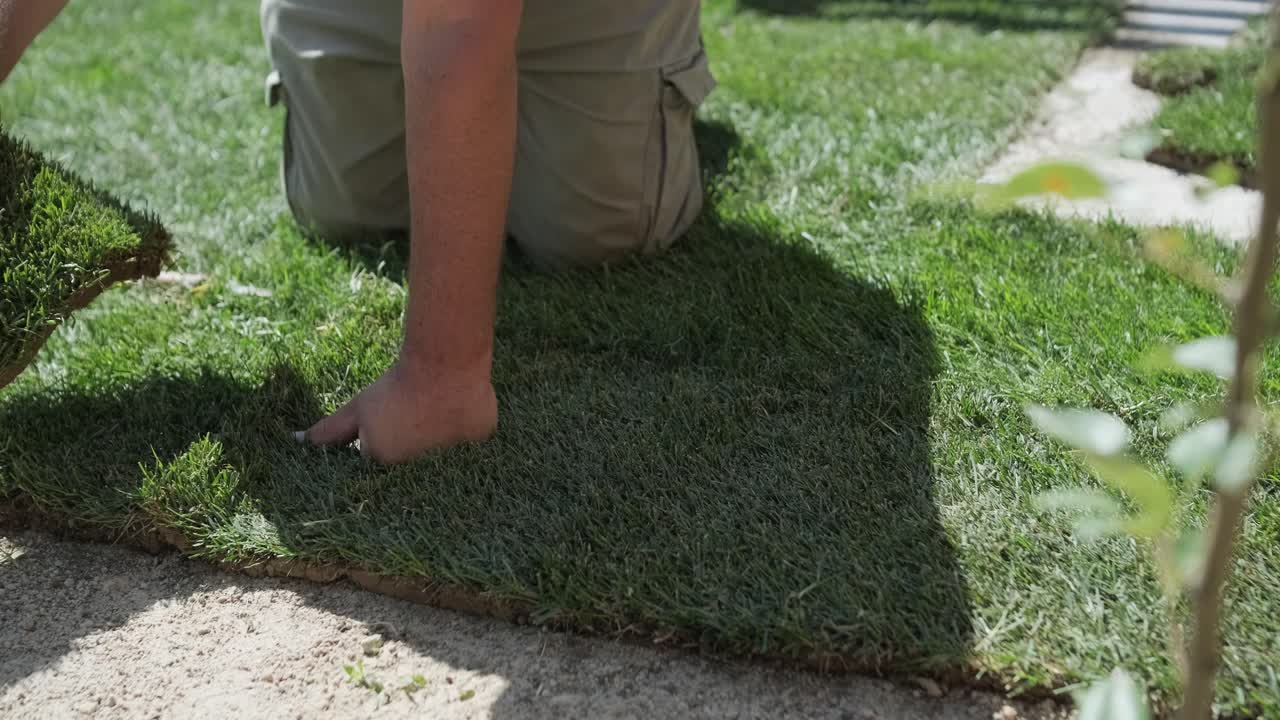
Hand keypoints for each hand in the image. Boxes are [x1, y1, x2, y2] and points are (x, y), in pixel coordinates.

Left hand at [298, 360, 496, 463]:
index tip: (393, 419)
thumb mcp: (359, 407)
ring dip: (438, 443)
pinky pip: (470, 448)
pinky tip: (458, 412)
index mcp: (385, 465)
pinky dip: (464, 433)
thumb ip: (328, 431)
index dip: (384, 439)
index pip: (380, 462)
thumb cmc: (397, 385)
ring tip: (437, 411)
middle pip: (410, 465)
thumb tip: (297, 443)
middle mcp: (418, 473)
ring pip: (442, 459)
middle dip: (411, 445)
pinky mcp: (478, 448)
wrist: (444, 364)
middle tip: (416, 414)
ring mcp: (453, 463)